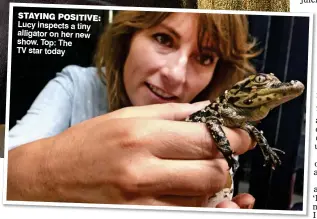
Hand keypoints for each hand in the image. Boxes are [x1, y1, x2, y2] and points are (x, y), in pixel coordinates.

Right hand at [7, 102, 254, 206]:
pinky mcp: (139, 218)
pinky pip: (185, 215)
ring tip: (200, 169)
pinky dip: (198, 204)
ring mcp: (141, 202)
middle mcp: (143, 172)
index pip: (206, 138)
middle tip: (222, 152)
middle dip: (226, 162)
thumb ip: (172, 113)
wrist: (52, 177)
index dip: (234, 137)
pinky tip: (198, 194)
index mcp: (141, 137)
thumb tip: (208, 111)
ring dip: (211, 183)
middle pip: (211, 171)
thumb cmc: (89, 143)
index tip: (243, 135)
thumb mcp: (127, 117)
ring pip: (202, 198)